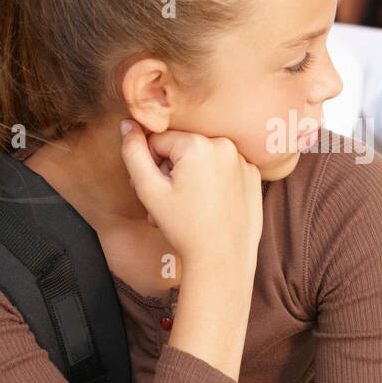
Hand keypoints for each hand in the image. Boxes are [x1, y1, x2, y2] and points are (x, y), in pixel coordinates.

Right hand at [120, 123, 262, 274]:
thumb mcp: (148, 190)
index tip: (155, 189)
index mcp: (198, 144)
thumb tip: (127, 123)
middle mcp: (224, 144)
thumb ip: (133, 152)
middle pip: (182, 149)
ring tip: (185, 207)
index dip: (151, 166)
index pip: (159, 141)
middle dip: (170, 172)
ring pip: (203, 159)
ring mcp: (243, 160)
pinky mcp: (254, 175)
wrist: (223, 259)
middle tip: (165, 202)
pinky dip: (213, 182)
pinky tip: (209, 206)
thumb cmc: (184, 227)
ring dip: (190, 178)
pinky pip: (224, 169)